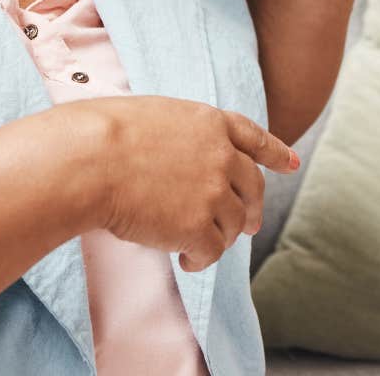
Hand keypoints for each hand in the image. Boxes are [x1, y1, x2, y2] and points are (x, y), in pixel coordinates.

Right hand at [67, 97, 297, 271]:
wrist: (89, 160)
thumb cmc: (101, 135)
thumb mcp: (153, 117)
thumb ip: (179, 137)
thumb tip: (178, 161)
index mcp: (209, 123)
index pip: (253, 137)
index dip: (274, 152)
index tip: (290, 164)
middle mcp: (221, 156)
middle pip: (252, 188)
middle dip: (252, 209)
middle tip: (248, 228)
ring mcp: (213, 191)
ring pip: (234, 223)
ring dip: (220, 237)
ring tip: (194, 247)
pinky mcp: (198, 226)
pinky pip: (213, 251)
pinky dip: (201, 260)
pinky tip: (185, 260)